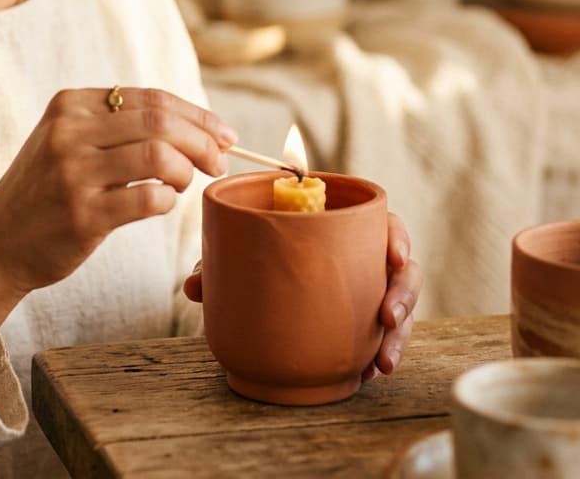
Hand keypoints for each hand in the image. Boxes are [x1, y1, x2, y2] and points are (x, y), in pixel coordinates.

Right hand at [0, 87, 231, 297]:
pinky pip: (149, 199)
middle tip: (220, 161)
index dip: (196, 114)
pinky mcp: (82, 215)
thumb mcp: (65, 141)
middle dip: (203, 140)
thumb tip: (195, 124)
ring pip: (159, 156)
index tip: (224, 134)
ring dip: (187, 171)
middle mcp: (68, 133)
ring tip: (185, 183)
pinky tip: (162, 204)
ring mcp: (73, 174)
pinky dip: (167, 201)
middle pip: (160, 122)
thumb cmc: (45, 191)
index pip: (151, 98)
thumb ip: (115, 125)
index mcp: (69, 106)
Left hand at [182, 211, 422, 381]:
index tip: (396, 254)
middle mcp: (366, 259)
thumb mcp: (241, 260)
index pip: (383, 224)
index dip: (396, 237)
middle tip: (387, 317)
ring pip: (404, 309)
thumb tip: (193, 286)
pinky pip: (388, 338)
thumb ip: (218, 268)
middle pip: (404, 270)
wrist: (264, 294)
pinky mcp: (370, 324)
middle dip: (403, 294)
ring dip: (400, 335)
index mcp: (343, 229)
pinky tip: (372, 372)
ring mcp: (372, 292)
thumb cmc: (260, 259)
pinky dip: (383, 354)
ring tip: (383, 362)